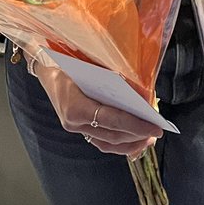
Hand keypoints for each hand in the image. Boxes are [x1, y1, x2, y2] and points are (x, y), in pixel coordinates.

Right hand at [32, 56, 158, 156]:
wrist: (46, 66)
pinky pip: (100, 141)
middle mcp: (74, 122)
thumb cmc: (71, 61)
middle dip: (137, 134)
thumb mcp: (92, 64)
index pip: (113, 120)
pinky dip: (118, 143)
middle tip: (157, 132)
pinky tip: (133, 140)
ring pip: (106, 143)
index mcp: (76, 107)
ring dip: (129, 143)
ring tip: (148, 139)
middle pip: (112, 135)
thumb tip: (143, 93)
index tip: (155, 127)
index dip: (136, 125)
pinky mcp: (77, 128)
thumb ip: (116, 78)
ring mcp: (74, 128)